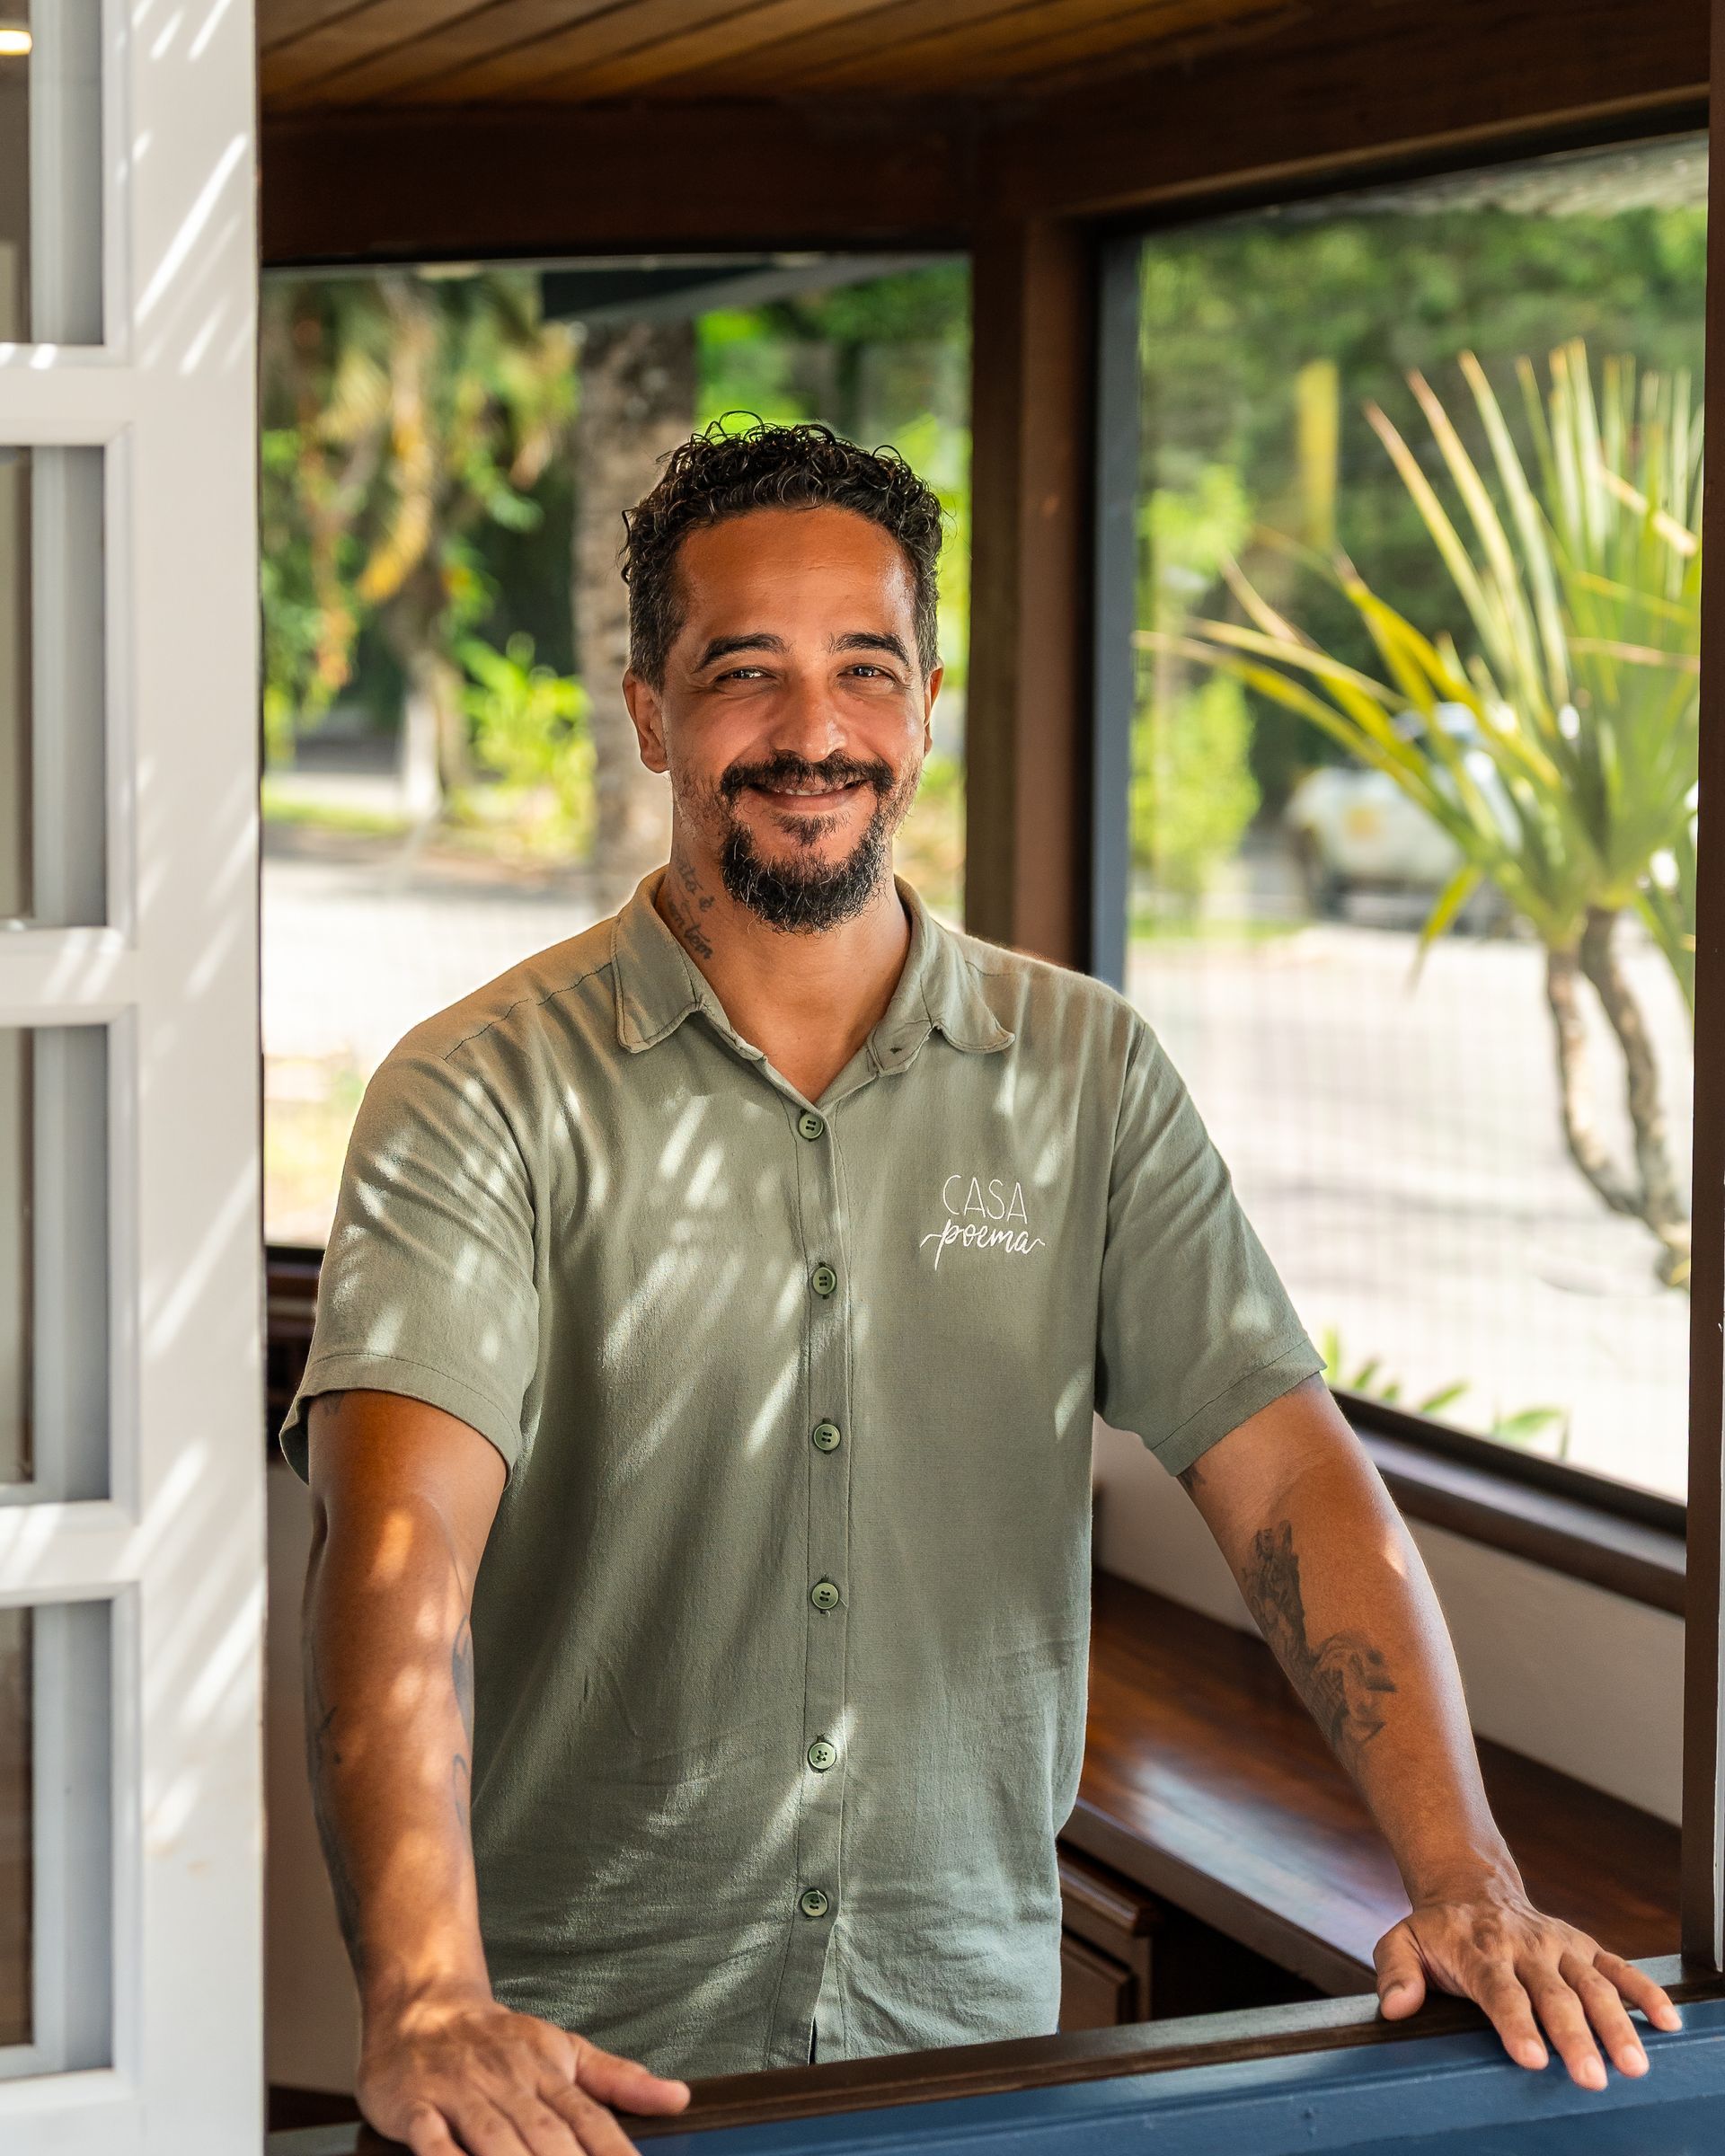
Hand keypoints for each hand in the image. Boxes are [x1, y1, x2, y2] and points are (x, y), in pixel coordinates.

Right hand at [358, 1985, 690, 2154]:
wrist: (424, 2004)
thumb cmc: (497, 2040)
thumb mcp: (562, 2049)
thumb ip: (617, 2079)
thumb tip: (678, 2097)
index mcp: (547, 2070)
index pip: (589, 2119)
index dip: (614, 2153)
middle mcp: (509, 2081)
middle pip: (547, 2136)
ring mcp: (461, 2092)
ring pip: (496, 2139)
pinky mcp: (415, 2105)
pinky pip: (432, 2139)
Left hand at [1374, 1885, 1681, 2087]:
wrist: (1473, 1888)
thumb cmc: (1438, 1931)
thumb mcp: (1402, 1941)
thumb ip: (1396, 1972)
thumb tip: (1396, 2006)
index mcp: (1479, 1950)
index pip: (1499, 1990)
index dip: (1515, 2023)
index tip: (1531, 2057)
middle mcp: (1524, 1947)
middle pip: (1553, 1996)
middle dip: (1573, 2036)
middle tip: (1591, 2077)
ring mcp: (1558, 1946)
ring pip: (1592, 1985)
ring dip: (1616, 2024)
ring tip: (1634, 2064)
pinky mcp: (1583, 1947)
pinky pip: (1618, 1967)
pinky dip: (1645, 1993)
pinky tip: (1667, 2022)